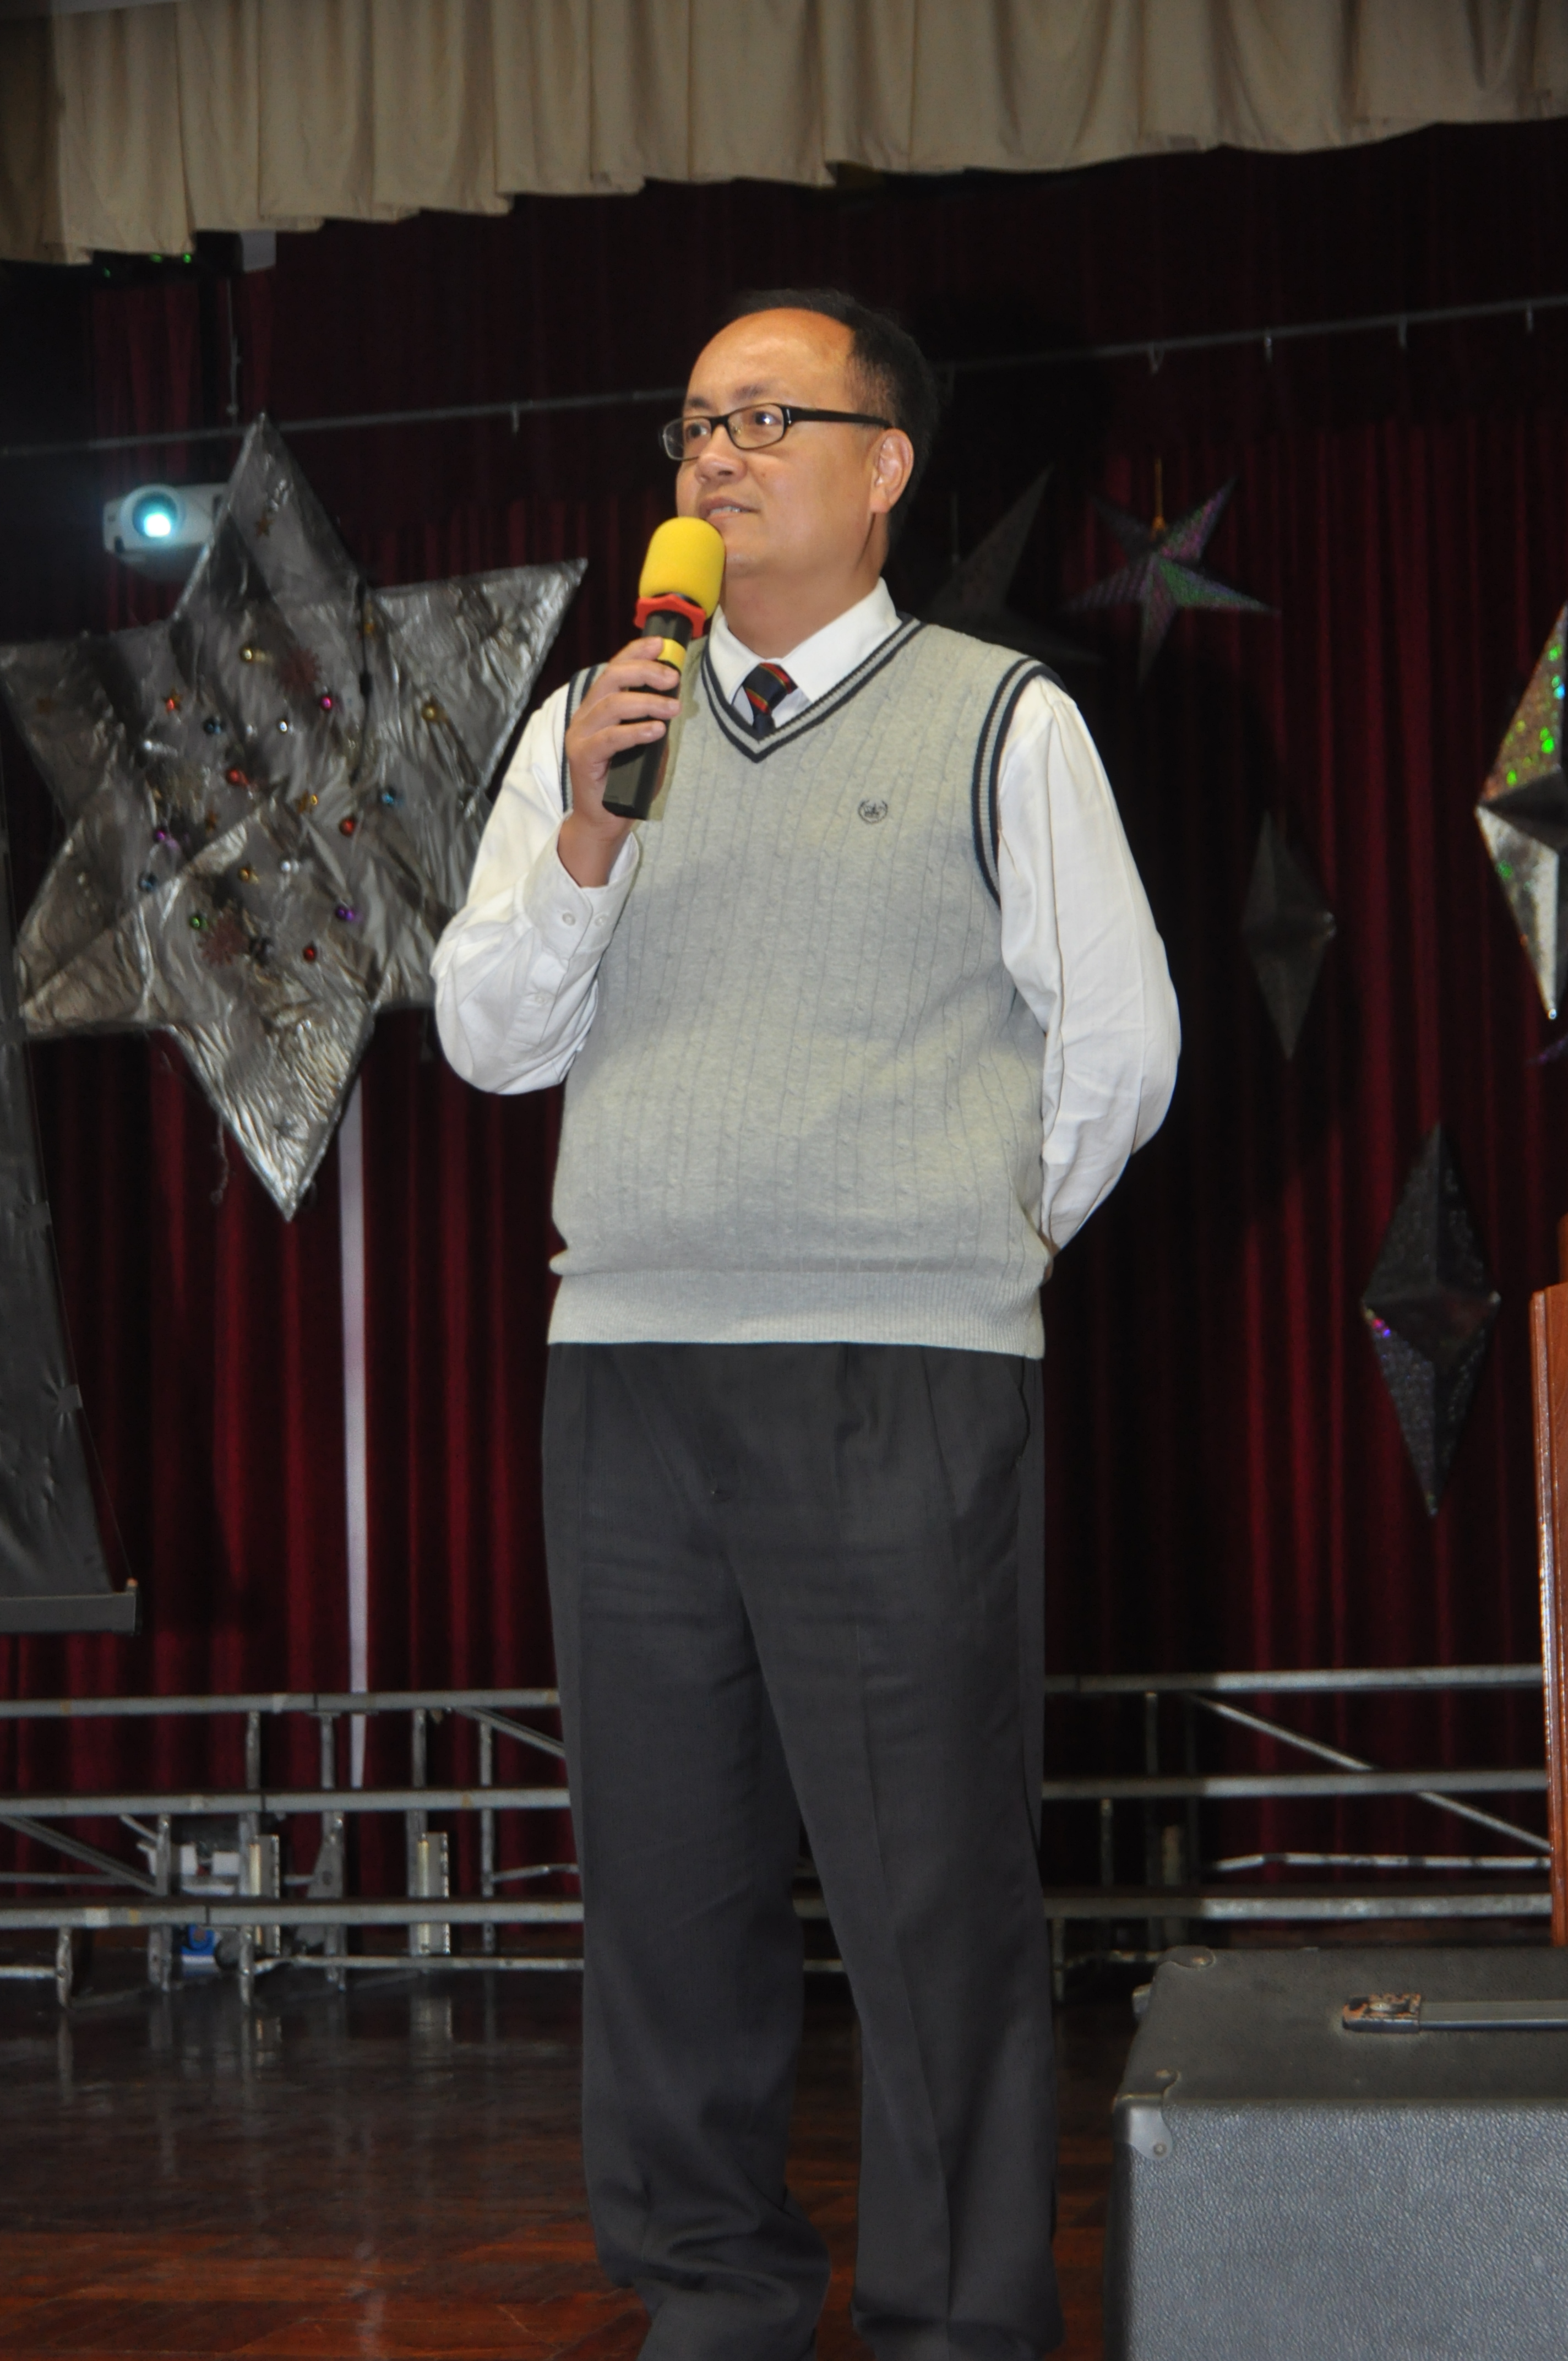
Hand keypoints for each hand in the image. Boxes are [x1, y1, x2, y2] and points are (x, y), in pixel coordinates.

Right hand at [559, 638, 680, 885]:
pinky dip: (635, 731)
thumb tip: (673, 697)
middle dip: (645, 673)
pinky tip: (656, 730)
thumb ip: (654, 720)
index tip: (661, 644)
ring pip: (612, 706)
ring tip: (673, 707)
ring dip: (647, 702)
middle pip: (611, 680)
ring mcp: (581, 737)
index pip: (614, 669)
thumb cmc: (624, 781)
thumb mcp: (645, 743)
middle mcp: (585, 717)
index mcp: (597, 708)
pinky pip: (610, 738)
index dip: (636, 652)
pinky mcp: (583, 758)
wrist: (604, 820)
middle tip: (673, 678)